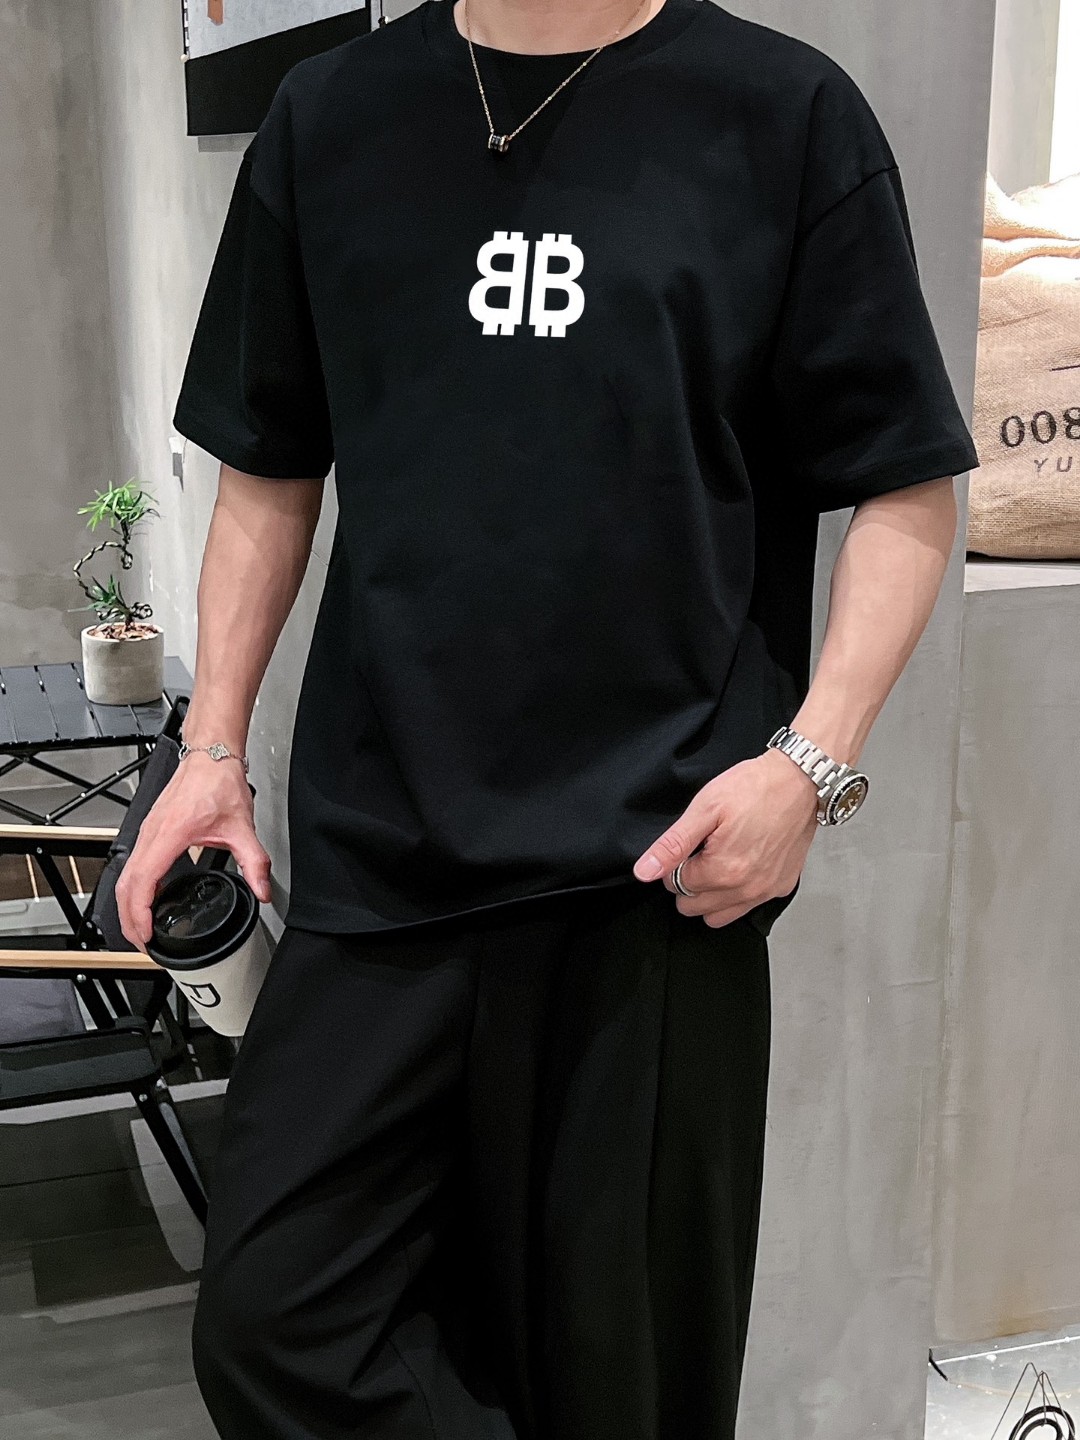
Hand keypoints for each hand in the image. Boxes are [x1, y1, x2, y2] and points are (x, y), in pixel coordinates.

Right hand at [115, 754, 272, 953]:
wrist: (211, 756)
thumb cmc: (219, 782)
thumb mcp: (242, 827)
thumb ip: (254, 862)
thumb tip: (263, 890)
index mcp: (170, 835)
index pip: (143, 882)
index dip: (140, 914)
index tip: (147, 935)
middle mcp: (151, 834)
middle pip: (125, 885)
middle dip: (129, 919)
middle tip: (142, 944)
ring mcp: (147, 831)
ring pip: (124, 875)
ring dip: (127, 905)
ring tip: (140, 929)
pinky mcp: (150, 830)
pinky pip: (132, 864)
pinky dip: (132, 888)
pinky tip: (145, 900)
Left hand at [632, 749, 818, 927]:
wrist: (799, 780)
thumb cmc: (754, 789)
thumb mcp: (704, 810)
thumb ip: (672, 845)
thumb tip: (645, 872)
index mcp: (722, 871)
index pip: (676, 886)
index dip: (675, 865)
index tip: (688, 846)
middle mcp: (746, 889)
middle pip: (694, 906)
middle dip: (690, 883)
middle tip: (700, 853)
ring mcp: (766, 891)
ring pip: (719, 916)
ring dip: (710, 896)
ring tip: (717, 862)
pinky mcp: (782, 886)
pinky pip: (748, 907)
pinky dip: (737, 894)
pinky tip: (741, 865)